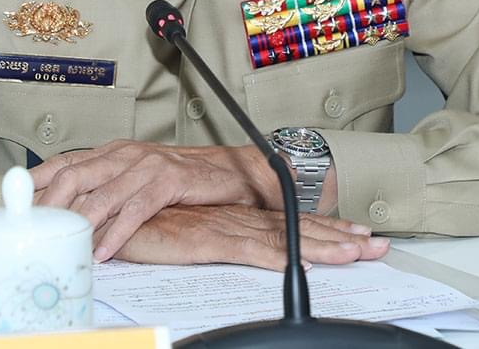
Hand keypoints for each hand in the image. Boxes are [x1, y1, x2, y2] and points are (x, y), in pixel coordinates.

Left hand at [32, 140, 276, 261]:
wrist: (229, 170)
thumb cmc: (183, 177)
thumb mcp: (138, 175)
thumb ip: (108, 186)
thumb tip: (74, 209)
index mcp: (115, 151)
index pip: (67, 160)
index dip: (39, 177)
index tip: (15, 194)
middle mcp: (126, 154)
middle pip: (77, 175)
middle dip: (51, 202)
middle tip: (35, 226)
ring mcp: (147, 166)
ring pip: (103, 194)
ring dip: (80, 221)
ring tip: (64, 241)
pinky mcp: (168, 181)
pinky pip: (135, 209)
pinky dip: (117, 232)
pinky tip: (105, 250)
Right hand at [111, 204, 388, 270]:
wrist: (102, 215)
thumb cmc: (134, 223)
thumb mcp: (177, 231)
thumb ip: (206, 235)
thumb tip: (227, 244)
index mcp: (226, 213)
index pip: (283, 221)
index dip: (321, 227)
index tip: (356, 235)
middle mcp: (229, 215)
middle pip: (293, 227)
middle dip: (336, 235)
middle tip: (377, 245)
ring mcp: (220, 225)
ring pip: (283, 237)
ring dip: (323, 245)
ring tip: (357, 254)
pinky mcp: (205, 239)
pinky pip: (252, 249)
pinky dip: (283, 256)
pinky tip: (305, 265)